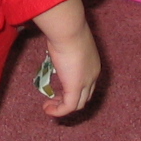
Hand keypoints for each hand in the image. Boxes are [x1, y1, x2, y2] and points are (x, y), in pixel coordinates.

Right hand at [32, 0, 100, 117]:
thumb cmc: (67, 30)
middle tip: (53, 101)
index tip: (60, 89)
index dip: (76, 90)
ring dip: (62, 108)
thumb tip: (55, 42)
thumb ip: (64, 47)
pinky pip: (68, 107)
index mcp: (93, 64)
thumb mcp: (67, 41)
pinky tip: (47, 109)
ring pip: (78, 104)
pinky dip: (58, 111)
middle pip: (85, 96)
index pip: (88, 84)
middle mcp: (93, 75)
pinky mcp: (75, 87)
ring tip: (48, 107)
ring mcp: (86, 82)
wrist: (69, 30)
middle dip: (69, 101)